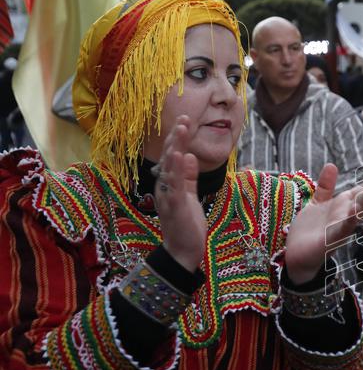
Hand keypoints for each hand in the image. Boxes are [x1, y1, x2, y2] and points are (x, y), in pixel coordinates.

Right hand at [155, 115, 206, 272]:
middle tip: (184, 118)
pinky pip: (176, 184)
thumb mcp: (189, 195)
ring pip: (170, 167)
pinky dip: (178, 169)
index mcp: (167, 184)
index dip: (177, 139)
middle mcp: (163, 187)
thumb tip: (190, 156)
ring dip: (176, 146)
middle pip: (169, 157)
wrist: (183, 251)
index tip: (184, 120)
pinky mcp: (175, 205)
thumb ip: (189, 177)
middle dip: (176, 137)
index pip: (172, 157)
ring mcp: (168, 195)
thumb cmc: (186, 224)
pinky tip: (183, 155)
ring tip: (182, 129)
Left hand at [284, 164, 362, 284]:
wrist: (297, 256)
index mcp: (343, 206)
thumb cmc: (310, 231)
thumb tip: (332, 164)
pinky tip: (353, 211)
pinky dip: (348, 220)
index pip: (361, 191)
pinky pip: (341, 229)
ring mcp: (340, 228)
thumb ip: (326, 186)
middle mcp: (346, 217)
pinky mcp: (330, 240)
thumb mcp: (318, 203)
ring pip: (357, 213)